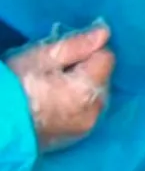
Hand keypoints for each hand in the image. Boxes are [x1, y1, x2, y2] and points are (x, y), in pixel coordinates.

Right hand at [8, 25, 115, 148]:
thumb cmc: (13, 87)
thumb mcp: (39, 59)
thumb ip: (76, 46)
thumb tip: (105, 33)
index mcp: (87, 90)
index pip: (106, 58)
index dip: (86, 52)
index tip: (62, 57)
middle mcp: (94, 111)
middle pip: (102, 78)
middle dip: (84, 71)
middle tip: (52, 72)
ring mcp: (85, 127)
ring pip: (95, 96)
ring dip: (81, 88)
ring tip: (51, 88)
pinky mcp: (74, 138)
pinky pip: (85, 113)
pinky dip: (75, 105)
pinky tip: (53, 103)